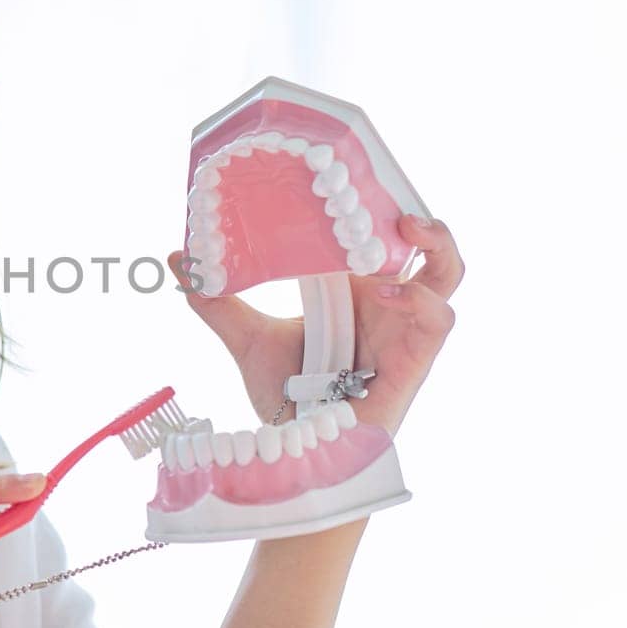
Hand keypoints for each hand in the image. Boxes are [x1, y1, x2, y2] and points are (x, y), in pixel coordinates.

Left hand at [167, 214, 463, 437]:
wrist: (297, 450)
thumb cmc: (287, 396)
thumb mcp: (246, 339)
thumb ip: (217, 302)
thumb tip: (178, 259)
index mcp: (356, 291)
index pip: (382, 238)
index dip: (380, 208)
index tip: (355, 176)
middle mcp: (388, 305)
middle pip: (429, 249)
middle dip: (423, 219)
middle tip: (394, 201)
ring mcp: (405, 332)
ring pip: (448, 276)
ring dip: (436, 247)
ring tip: (405, 228)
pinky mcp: (415, 362)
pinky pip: (438, 321)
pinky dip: (417, 301)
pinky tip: (382, 294)